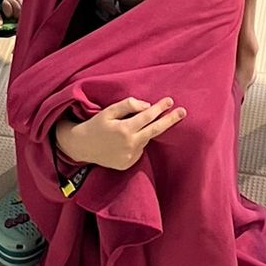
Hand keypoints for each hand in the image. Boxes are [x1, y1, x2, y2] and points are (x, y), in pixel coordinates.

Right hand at [57, 96, 185, 170]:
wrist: (82, 147)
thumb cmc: (96, 125)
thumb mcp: (109, 110)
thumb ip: (128, 105)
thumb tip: (147, 106)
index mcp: (125, 130)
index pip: (147, 116)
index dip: (159, 108)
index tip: (170, 101)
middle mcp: (130, 145)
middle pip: (155, 130)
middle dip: (170, 120)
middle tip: (183, 112)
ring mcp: (130, 157)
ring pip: (145, 139)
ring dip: (145, 131)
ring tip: (129, 127)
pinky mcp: (128, 164)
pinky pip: (139, 149)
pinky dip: (138, 141)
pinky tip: (125, 139)